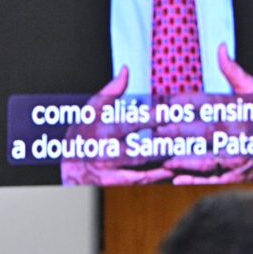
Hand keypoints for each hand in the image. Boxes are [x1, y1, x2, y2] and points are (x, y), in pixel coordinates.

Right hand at [60, 68, 173, 186]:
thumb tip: (126, 70)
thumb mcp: (92, 109)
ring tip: (185, 150)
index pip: (130, 124)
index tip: (171, 111)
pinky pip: (140, 180)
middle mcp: (104, 153)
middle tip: (184, 135)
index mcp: (100, 132)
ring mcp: (109, 171)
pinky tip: (175, 166)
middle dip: (163, 143)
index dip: (151, 118)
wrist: (68, 162)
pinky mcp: (114, 183)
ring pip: (142, 167)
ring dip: (164, 159)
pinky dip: (158, 174)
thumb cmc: (83, 130)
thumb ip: (111, 91)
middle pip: (139, 150)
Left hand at [158, 45, 252, 182]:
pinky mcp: (235, 176)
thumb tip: (220, 48)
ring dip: (181, 155)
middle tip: (156, 126)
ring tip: (159, 150)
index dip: (188, 101)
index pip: (212, 104)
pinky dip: (192, 179)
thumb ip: (234, 72)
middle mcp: (241, 136)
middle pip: (206, 132)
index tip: (168, 101)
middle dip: (178, 129)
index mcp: (243, 112)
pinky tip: (173, 176)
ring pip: (206, 157)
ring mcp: (238, 158)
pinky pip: (211, 179)